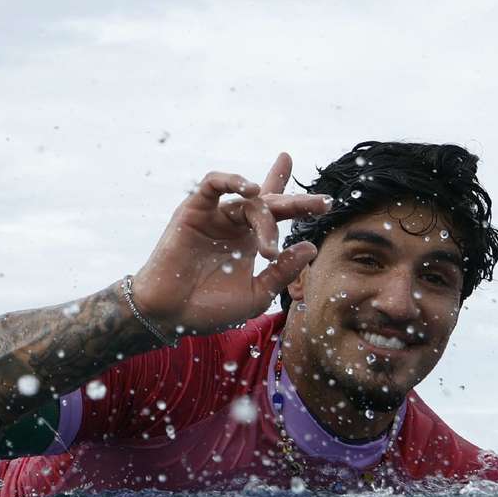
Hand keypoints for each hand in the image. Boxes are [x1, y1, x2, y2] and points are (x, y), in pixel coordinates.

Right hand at [132, 153, 329, 336]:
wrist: (171, 315)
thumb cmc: (210, 309)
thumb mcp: (257, 294)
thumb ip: (283, 271)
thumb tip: (311, 246)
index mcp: (250, 242)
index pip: (276, 214)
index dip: (297, 200)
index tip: (326, 201)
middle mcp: (235, 225)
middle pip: (271, 204)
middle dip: (298, 202)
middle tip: (322, 205)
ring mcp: (215, 216)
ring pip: (248, 202)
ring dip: (265, 218)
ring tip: (270, 241)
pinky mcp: (194, 210)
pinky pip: (212, 184)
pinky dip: (231, 180)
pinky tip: (250, 189)